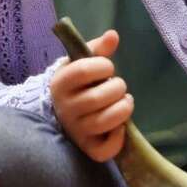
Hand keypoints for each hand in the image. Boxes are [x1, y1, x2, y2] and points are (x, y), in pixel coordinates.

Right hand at [50, 29, 133, 161]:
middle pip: (97, 98)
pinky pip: (103, 150)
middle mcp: (65, 108)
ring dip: (122, 110)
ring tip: (125, 102)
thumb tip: (113, 35)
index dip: (103, 66)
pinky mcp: (86, 148)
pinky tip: (120, 127)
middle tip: (119, 86)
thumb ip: (98, 48)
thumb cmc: (78, 83)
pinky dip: (117, 139)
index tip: (108, 67)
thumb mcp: (83, 62)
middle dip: (117, 88)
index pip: (82, 71)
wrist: (61, 111)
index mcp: (61, 83)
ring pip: (103, 123)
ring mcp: (75, 130)